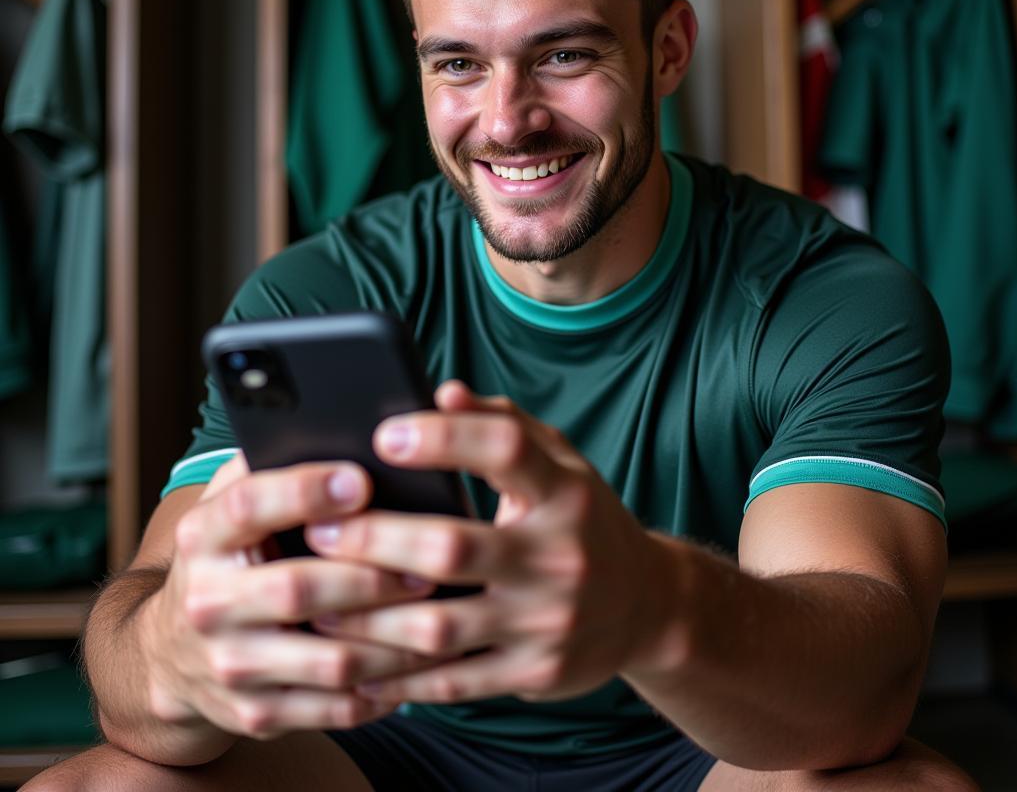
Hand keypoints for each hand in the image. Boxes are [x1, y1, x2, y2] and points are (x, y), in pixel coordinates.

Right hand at [142, 454, 438, 739]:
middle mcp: (208, 601)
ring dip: (392, 641)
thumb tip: (344, 426)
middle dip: (371, 577)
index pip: (250, 505)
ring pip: (327, 659)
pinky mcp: (253, 712)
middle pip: (298, 589)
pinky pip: (331, 707)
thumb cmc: (228, 557)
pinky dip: (380, 691)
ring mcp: (230, 663)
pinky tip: (416, 668)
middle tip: (430, 564)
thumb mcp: (231, 505)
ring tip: (440, 616)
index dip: (306, 491)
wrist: (166, 655)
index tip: (362, 479)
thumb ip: (273, 466)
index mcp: (204, 536)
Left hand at [306, 380, 671, 704]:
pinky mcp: (535, 672)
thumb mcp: (562, 461)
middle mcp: (559, 556)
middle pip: (451, 547)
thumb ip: (504, 423)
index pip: (505, 448)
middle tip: (319, 530)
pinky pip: (452, 680)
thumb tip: (442, 392)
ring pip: (439, 626)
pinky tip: (353, 660)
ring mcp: (547, 620)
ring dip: (367, 616)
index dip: (443, 438)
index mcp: (564, 491)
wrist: (646, 605)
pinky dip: (397, 675)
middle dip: (374, 539)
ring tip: (316, 599)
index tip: (385, 434)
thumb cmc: (583, 519)